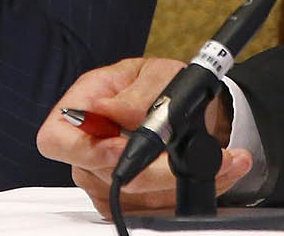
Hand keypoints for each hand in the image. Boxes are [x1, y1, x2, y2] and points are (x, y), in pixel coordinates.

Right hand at [38, 58, 252, 216]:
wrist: (187, 107)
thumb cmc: (164, 84)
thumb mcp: (156, 74)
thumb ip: (135, 94)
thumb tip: (107, 110)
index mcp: (83, 106)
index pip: (55, 140)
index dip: (83, 149)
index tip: (118, 148)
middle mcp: (88, 148)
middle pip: (104, 175)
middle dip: (156, 170)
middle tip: (197, 154)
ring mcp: (105, 178)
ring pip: (136, 199)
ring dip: (185, 181)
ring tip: (227, 158)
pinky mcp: (130, 200)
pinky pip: (157, 208)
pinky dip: (194, 190)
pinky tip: (220, 169)